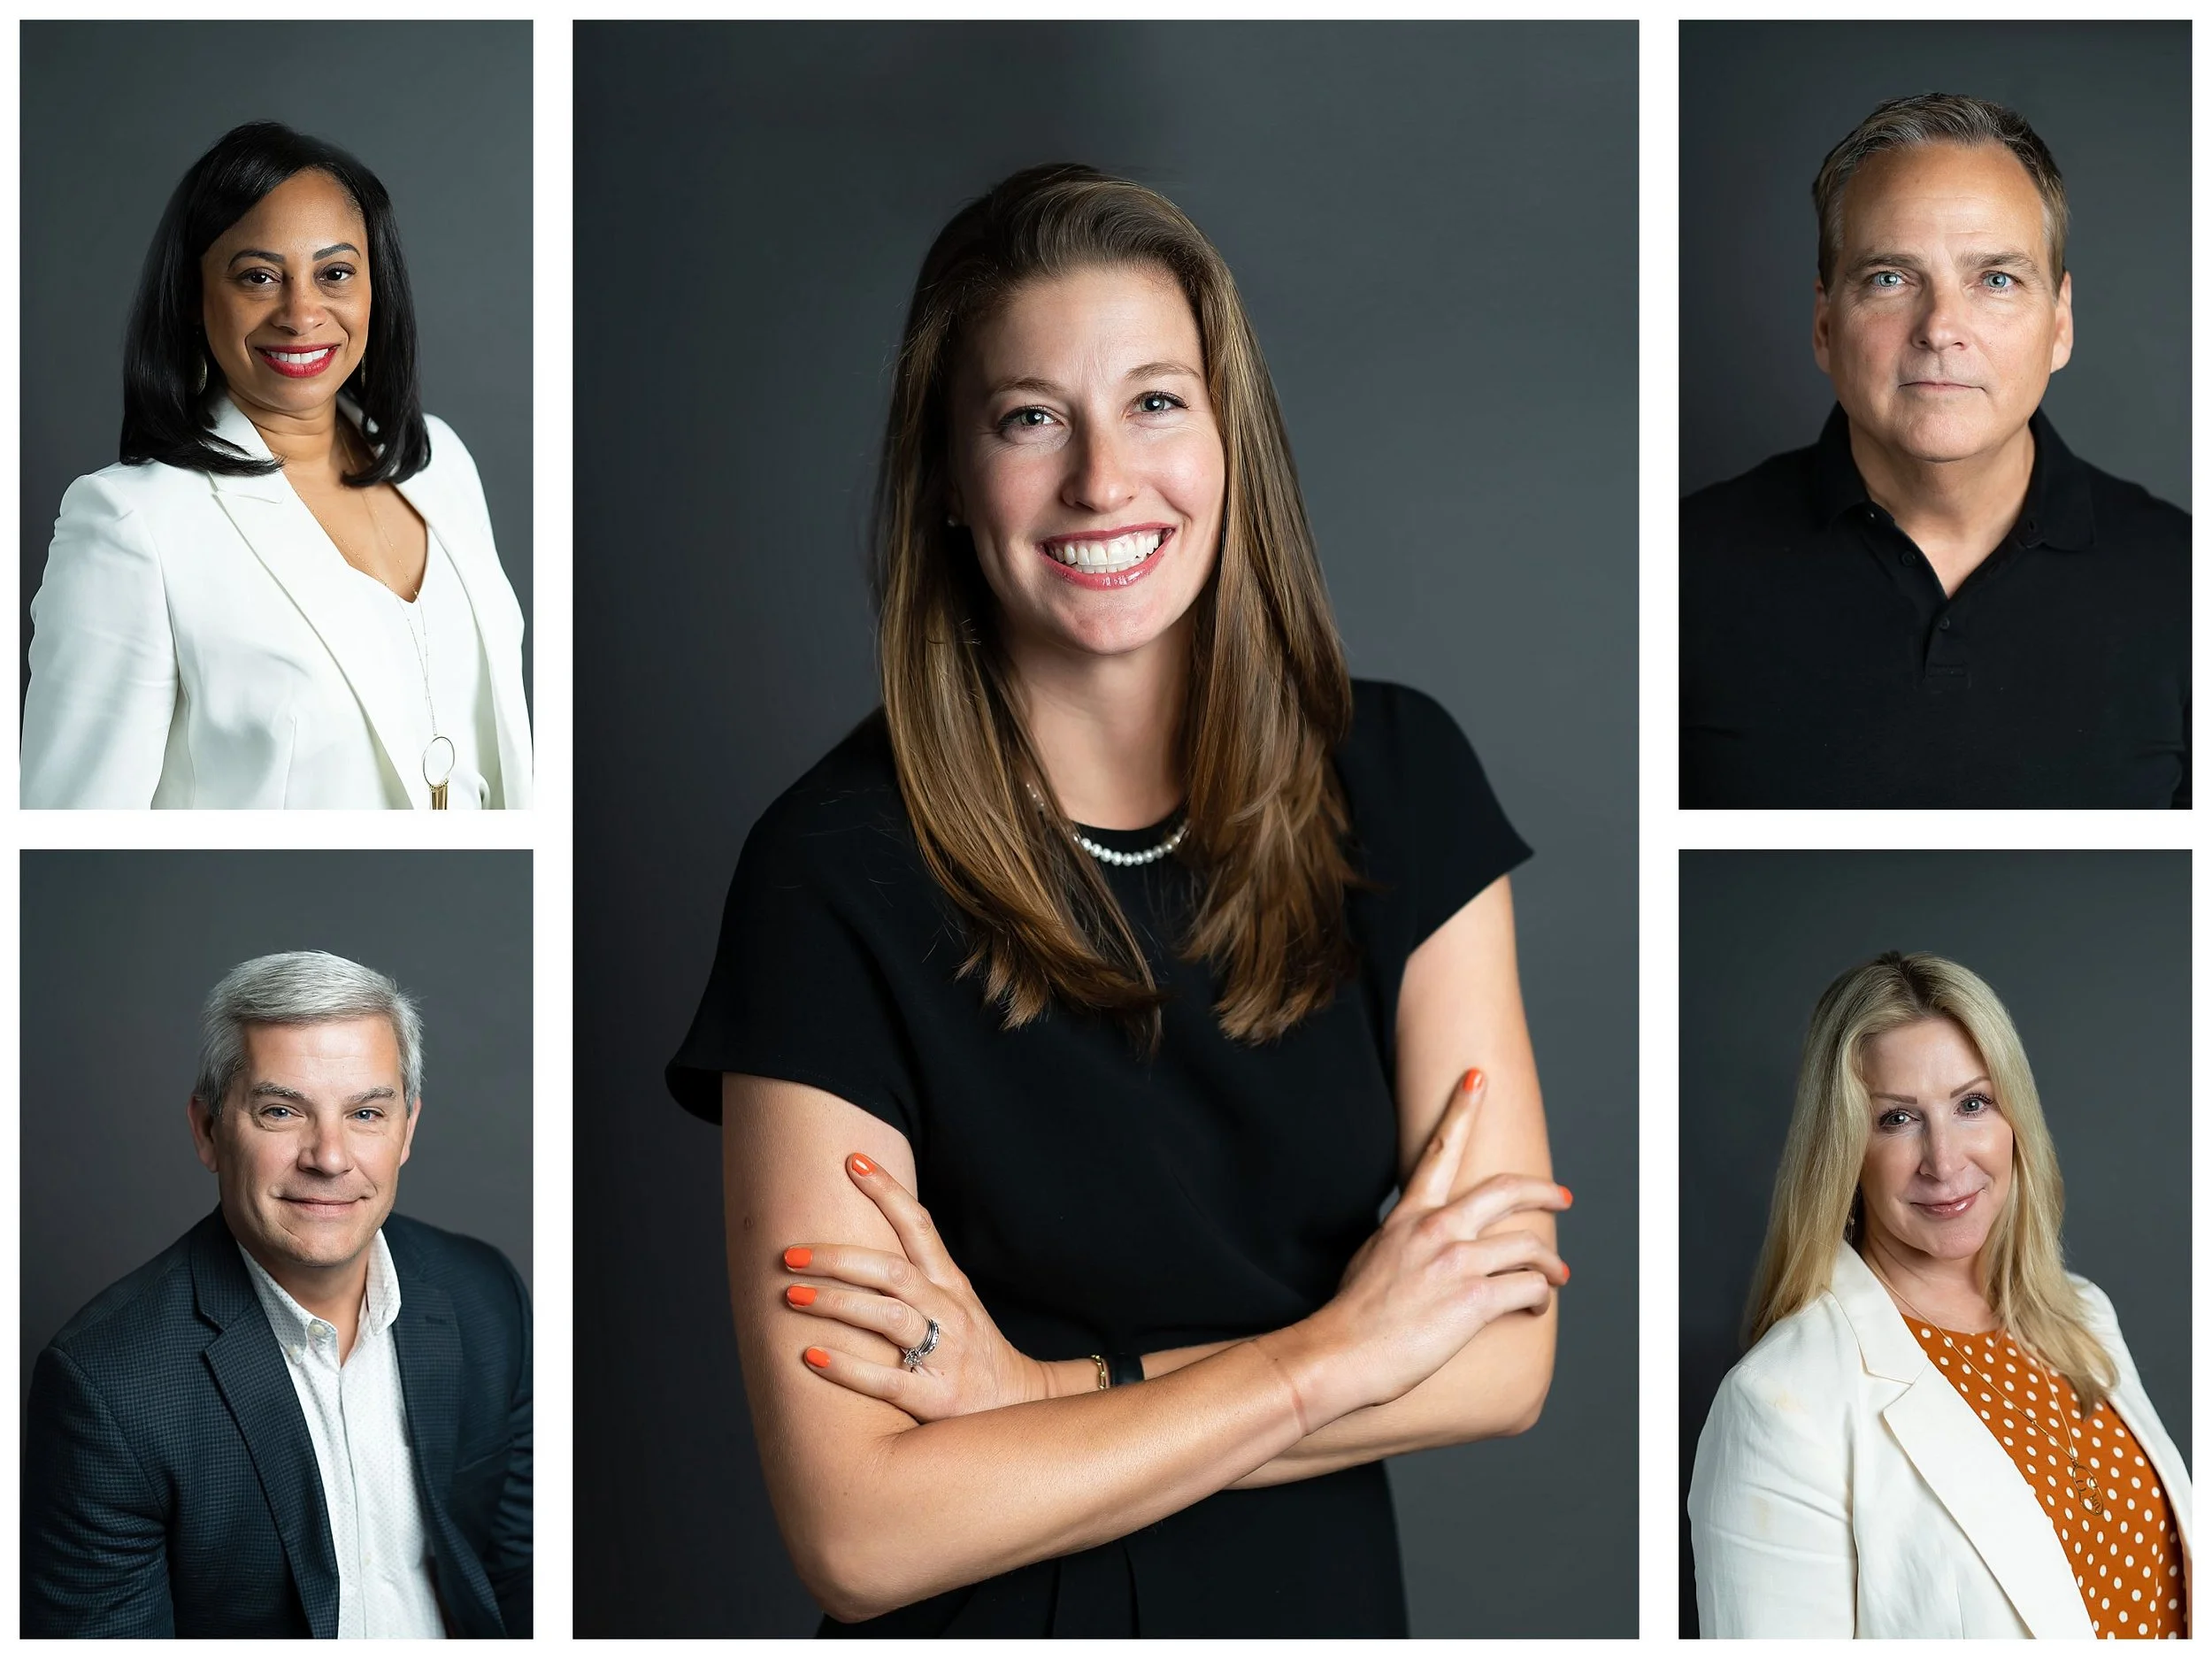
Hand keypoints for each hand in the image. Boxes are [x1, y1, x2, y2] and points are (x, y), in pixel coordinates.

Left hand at [781, 1153, 1047, 1420]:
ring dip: (837, 1302)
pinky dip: (847, 1367)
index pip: (919, 1226)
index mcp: (950, 1283)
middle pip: (893, 1270)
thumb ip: (912, 1274)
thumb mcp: (951, 1302)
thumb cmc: (967, 1350)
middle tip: (790, 1253)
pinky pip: (887, 1379)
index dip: (887, 1191)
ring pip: (889, 1317)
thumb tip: (850, 1242)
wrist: (1016, 1407)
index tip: (852, 1161)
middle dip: (839, 1257)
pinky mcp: (936, 1398)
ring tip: (792, 1295)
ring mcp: (945, 1353)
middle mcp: (949, 1310)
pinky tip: (811, 1355)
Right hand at [1264, 1068, 1569, 1429]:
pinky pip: (1528, 1287)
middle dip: (1544, 1191)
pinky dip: (1540, 1295)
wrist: (1340, 1352)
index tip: (1479, 1078)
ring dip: (1551, 1262)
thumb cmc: (1352, 1313)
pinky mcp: (1473, 1300)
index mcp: (1409, 1216)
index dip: (1462, 1108)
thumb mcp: (1374, 1256)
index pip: (1439, 1149)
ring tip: (1558, 1276)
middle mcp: (1436, 1229)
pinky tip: (1536, 1305)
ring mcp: (1457, 1262)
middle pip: (1506, 1191)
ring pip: (1529, 1245)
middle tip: (1562, 1197)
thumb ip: (1404, 1240)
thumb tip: (1424, 1244)